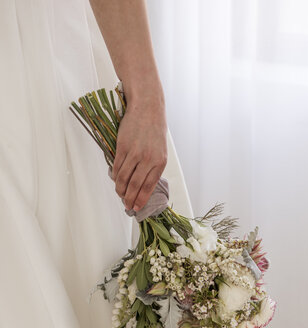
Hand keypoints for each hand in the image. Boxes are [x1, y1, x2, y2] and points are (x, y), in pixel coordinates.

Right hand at [111, 91, 167, 212]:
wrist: (147, 108)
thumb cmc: (154, 130)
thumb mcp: (160, 150)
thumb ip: (153, 167)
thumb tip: (142, 186)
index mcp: (160, 162)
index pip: (149, 187)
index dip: (141, 199)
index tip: (137, 207)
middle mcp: (148, 159)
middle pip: (135, 185)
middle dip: (130, 198)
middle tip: (127, 205)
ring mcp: (135, 152)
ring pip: (124, 178)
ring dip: (120, 189)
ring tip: (120, 194)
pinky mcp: (123, 146)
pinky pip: (117, 166)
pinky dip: (115, 176)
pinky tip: (116, 180)